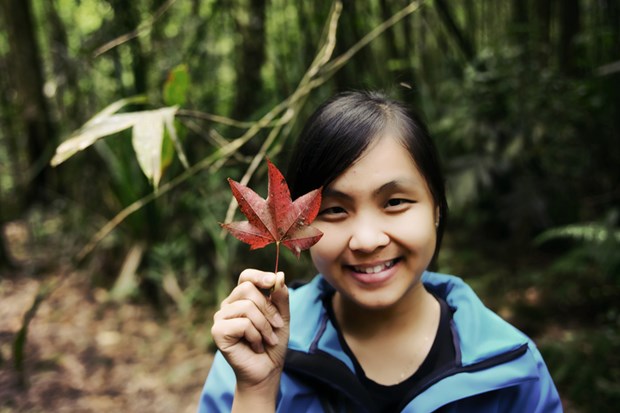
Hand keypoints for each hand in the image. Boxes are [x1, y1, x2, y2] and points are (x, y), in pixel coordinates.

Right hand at [211, 269, 289, 406]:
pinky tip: (256, 345)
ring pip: (246, 306)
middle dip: (268, 308)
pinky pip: (242, 324)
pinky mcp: (218, 332)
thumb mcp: (282, 317)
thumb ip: (281, 296)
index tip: (273, 281)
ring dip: (264, 326)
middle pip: (247, 288)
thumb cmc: (272, 343)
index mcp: (242, 298)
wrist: (267, 370)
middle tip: (276, 326)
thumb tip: (279, 275)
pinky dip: (255, 336)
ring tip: (267, 339)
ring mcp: (221, 318)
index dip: (259, 276)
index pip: (246, 276)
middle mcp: (229, 305)